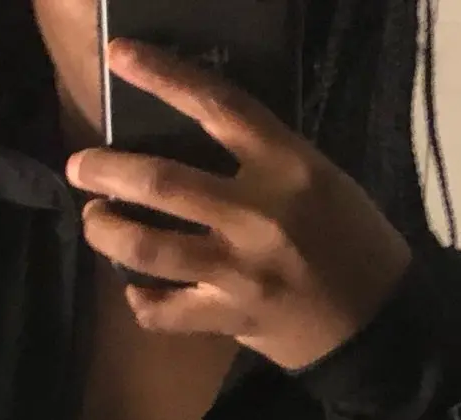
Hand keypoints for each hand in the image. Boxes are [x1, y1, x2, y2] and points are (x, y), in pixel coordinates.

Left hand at [64, 38, 413, 371]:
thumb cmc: (352, 242)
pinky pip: (166, 311)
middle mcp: (259, 213)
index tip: (118, 56)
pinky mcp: (232, 317)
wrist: (380, 322)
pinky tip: (138, 292)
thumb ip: (263, 161)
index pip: (217, 105)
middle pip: (163, 182)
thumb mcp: (320, 180)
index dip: (163, 75)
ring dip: (108, 232)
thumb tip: (195, 146)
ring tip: (95, 221)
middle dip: (107, 171)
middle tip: (80, 167)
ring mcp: (241, 269)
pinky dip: (142, 301)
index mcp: (288, 165)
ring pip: (150, 247)